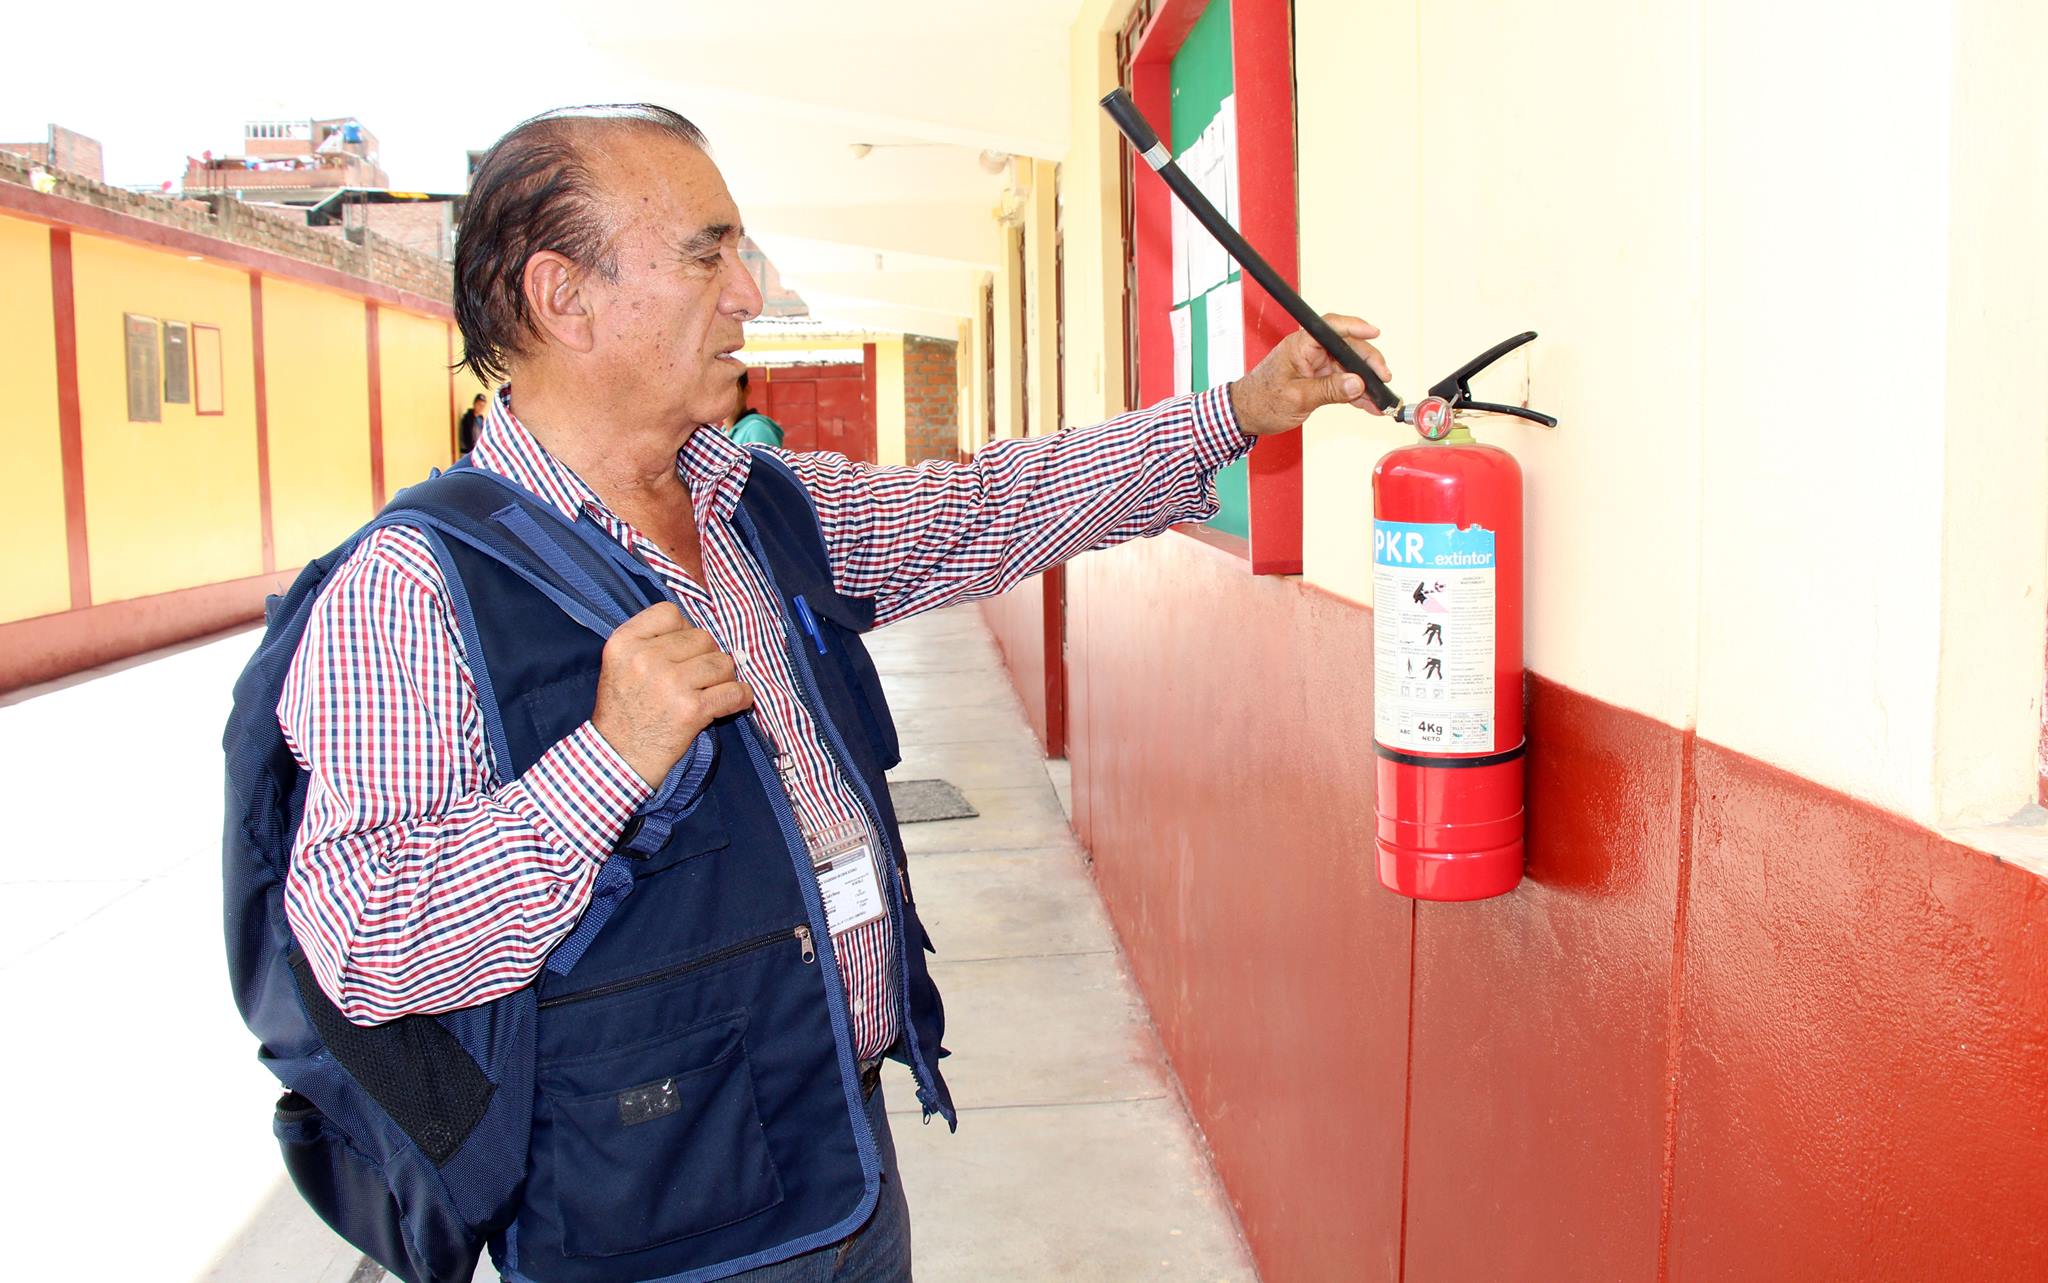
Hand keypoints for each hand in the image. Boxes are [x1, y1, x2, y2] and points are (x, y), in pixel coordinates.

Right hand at [591, 603, 754, 787]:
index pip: (670, 613)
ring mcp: (670, 683)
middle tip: (695, 680)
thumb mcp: (619, 666)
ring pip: (722, 662)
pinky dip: (740, 697)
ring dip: (723, 678)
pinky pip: (734, 691)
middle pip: (702, 637)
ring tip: (708, 693)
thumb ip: (649, 642)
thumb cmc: (623, 712)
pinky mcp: (691, 710)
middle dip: (706, 657)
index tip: (682, 651)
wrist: (618, 759)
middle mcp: (645, 659)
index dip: (683, 630)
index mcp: (624, 643)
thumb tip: (699, 633)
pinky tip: (734, 702)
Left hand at [1228, 314, 1392, 435]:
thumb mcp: (1298, 398)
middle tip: (1383, 379)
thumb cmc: (1261, 401)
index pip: (1332, 327)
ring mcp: (1314, 364)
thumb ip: (1329, 390)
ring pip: (1347, 366)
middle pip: (1347, 348)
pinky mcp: (1317, 378)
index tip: (1374, 333)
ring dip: (1365, 381)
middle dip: (1368, 363)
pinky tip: (1368, 403)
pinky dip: (1355, 392)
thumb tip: (1357, 383)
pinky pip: (1341, 381)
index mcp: (1300, 345)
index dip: (1356, 327)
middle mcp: (1309, 350)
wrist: (1245, 414)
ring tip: (1379, 398)